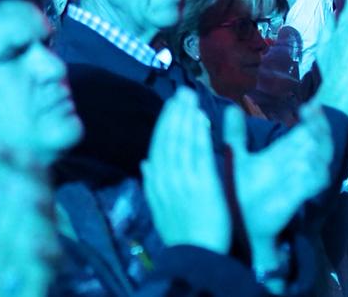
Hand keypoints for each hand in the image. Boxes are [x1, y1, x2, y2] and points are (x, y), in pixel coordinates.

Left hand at [0, 165, 57, 296]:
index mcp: (19, 213)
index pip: (17, 179)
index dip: (10, 161)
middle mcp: (37, 228)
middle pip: (36, 195)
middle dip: (30, 177)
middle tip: (24, 156)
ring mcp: (45, 250)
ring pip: (44, 227)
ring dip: (39, 210)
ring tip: (31, 193)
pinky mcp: (48, 275)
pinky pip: (50, 264)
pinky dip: (44, 253)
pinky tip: (34, 244)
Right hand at [143, 89, 230, 252]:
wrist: (197, 255)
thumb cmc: (182, 234)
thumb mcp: (159, 209)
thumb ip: (151, 184)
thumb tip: (144, 162)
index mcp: (156, 182)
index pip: (157, 146)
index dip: (164, 124)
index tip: (171, 106)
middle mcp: (166, 176)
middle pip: (169, 138)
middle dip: (175, 113)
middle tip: (182, 93)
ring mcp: (184, 178)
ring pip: (182, 141)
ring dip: (186, 117)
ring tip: (191, 99)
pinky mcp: (204, 182)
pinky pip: (199, 153)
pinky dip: (199, 134)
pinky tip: (202, 119)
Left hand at [226, 104, 332, 246]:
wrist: (239, 220)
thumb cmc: (241, 188)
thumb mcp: (237, 156)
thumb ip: (236, 134)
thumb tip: (231, 108)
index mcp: (283, 153)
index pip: (304, 132)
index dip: (311, 119)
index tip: (310, 104)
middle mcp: (294, 165)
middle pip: (316, 142)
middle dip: (319, 126)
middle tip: (313, 110)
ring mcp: (297, 180)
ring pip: (320, 161)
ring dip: (320, 145)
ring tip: (315, 129)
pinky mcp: (294, 197)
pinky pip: (312, 185)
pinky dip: (314, 173)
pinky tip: (310, 160)